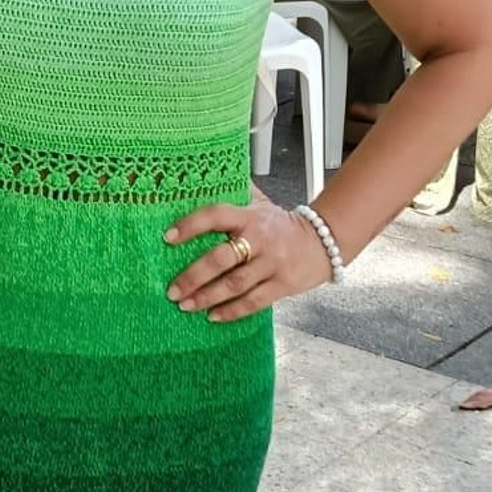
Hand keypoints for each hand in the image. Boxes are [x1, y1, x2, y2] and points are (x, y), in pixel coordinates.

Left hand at [164, 198, 332, 321]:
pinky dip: (232, 311)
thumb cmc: (281, 225)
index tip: (168, 237)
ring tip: (185, 305)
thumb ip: (235, 193)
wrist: (323, 242)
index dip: (191, 225)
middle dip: (193, 276)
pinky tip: (213, 316)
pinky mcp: (283, 285)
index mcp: (250, 216)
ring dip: (207, 297)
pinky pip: (254, 302)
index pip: (216, 215)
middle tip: (172, 290)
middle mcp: (260, 239)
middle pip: (222, 258)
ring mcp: (273, 264)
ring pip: (235, 284)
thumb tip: (202, 175)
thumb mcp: (260, 203)